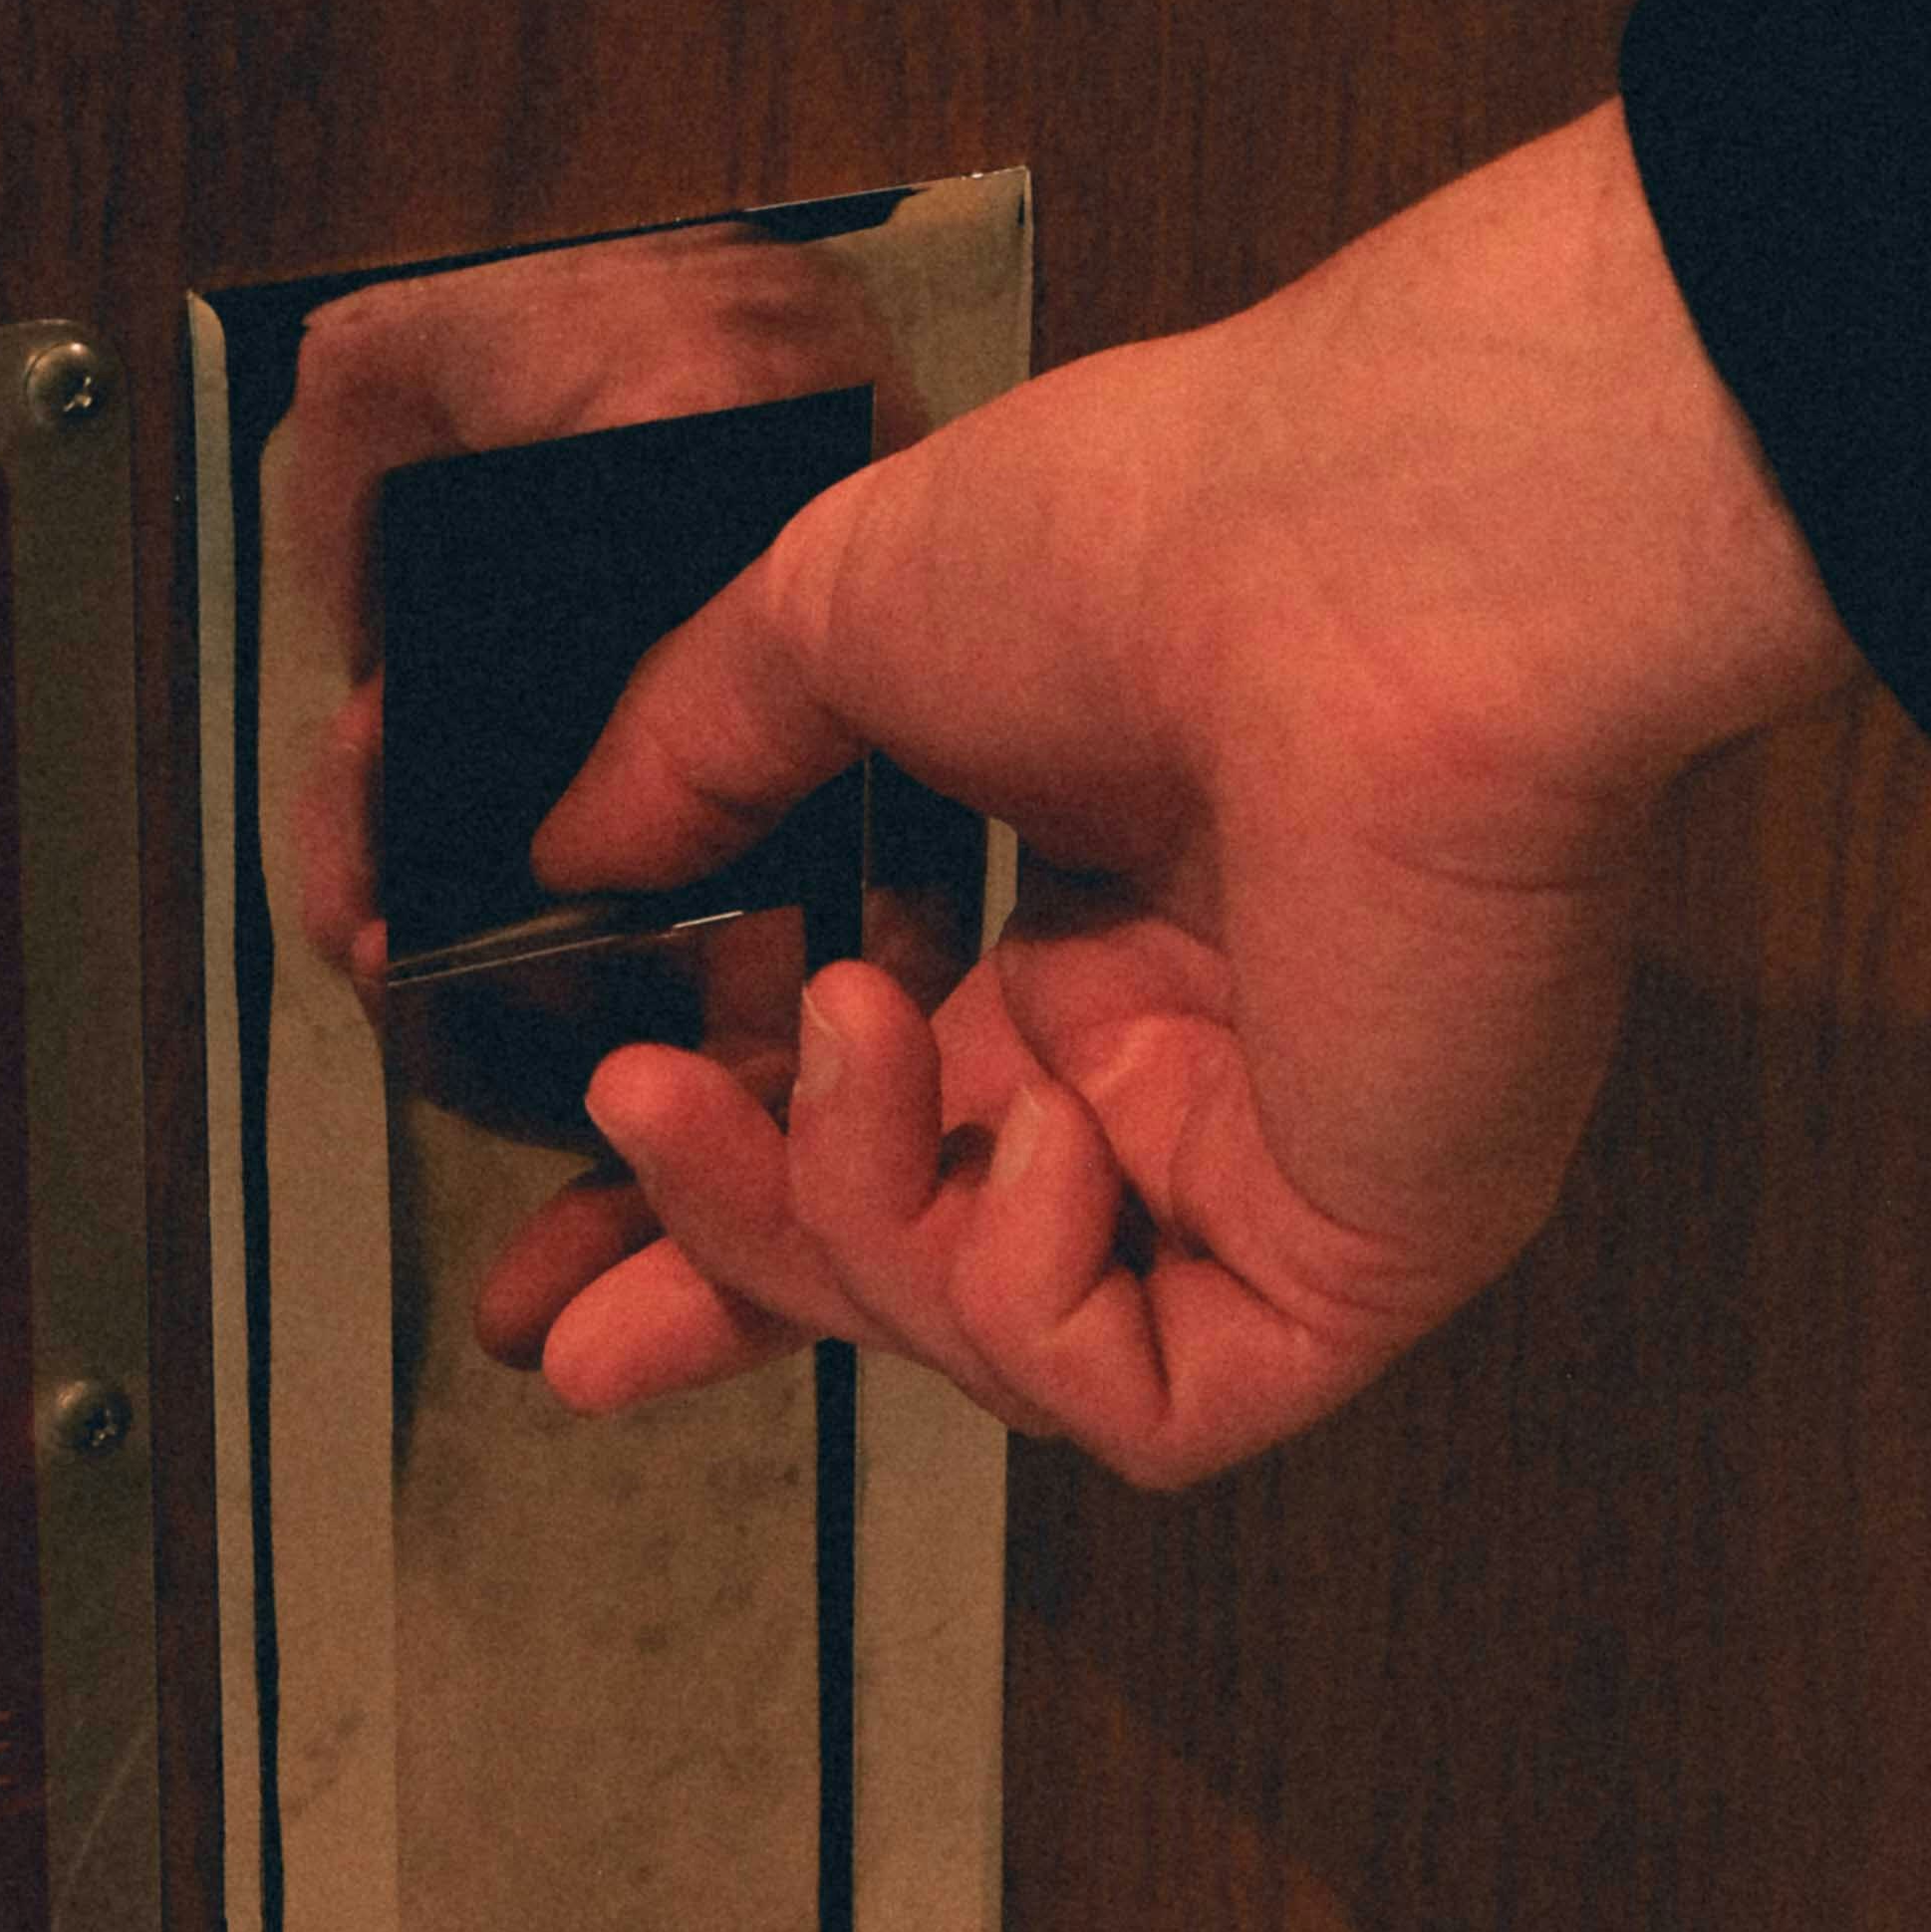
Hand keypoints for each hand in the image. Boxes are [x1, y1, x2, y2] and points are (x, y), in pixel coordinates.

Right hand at [516, 107, 1856, 1485]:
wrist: (1367, 559)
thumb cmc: (1167, 529)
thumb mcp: (840, 610)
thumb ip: (693, 751)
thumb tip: (572, 853)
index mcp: (1107, 928)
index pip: (889, 1130)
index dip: (718, 1208)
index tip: (563, 1267)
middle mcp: (1200, 1060)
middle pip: (922, 1267)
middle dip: (739, 1286)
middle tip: (580, 1301)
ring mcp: (1284, 1169)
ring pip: (1004, 1339)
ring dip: (855, 1219)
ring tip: (845, 1033)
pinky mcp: (1359, 1260)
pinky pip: (1149, 1402)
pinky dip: (1026, 1293)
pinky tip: (1030, 1134)